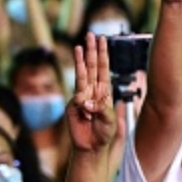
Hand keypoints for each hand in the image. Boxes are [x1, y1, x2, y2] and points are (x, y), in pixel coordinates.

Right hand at [68, 33, 116, 153]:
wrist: (91, 147)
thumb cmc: (103, 133)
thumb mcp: (110, 121)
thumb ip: (101, 109)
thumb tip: (85, 100)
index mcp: (103, 92)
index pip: (103, 69)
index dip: (103, 55)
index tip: (103, 40)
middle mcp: (92, 91)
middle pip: (92, 67)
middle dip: (91, 51)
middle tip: (90, 35)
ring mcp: (81, 98)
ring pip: (81, 76)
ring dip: (80, 61)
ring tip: (79, 47)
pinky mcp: (72, 107)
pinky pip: (78, 100)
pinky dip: (84, 105)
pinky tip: (87, 114)